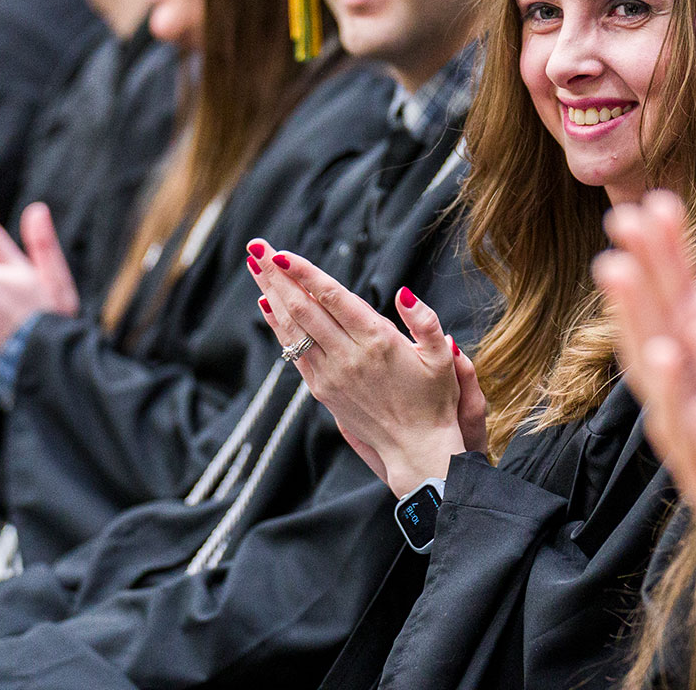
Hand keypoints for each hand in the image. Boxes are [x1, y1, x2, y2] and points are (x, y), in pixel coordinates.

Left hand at [247, 240, 471, 495]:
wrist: (416, 449)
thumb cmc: (434, 399)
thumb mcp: (441, 357)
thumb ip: (425, 320)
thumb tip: (402, 293)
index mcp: (378, 340)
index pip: (333, 297)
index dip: (305, 273)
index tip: (281, 254)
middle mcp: (349, 355)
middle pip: (304, 308)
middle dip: (277, 275)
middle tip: (256, 247)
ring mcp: (331, 374)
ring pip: (293, 328)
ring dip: (272, 295)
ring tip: (255, 267)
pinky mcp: (322, 390)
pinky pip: (293, 352)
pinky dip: (278, 326)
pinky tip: (267, 305)